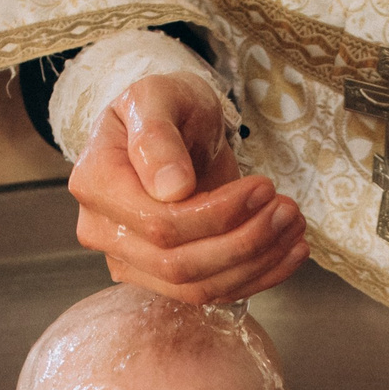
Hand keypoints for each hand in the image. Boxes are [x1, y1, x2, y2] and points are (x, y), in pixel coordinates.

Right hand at [70, 75, 308, 303]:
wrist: (172, 127)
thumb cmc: (165, 105)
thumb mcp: (159, 96)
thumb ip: (157, 136)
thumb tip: (171, 188)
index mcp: (95, 184)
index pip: (160, 223)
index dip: (218, 215)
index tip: (264, 187)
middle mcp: (103, 231)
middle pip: (177, 264)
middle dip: (243, 242)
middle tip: (288, 209)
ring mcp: (129, 260)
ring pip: (196, 287)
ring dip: (256, 262)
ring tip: (294, 224)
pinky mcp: (161, 277)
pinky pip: (210, 293)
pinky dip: (257, 278)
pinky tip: (291, 251)